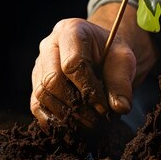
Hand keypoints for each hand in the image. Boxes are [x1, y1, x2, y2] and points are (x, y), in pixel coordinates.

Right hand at [30, 2, 156, 132]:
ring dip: (65, 116)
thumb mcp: (124, 59)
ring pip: (41, 95)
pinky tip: (74, 128)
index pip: (72, 63)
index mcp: (71, 31)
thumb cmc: (112, 53)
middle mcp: (49, 46)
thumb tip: (119, 107)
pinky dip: (54, 121)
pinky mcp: (36, 84)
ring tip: (89, 126)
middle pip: (51, 80)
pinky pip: (37, 106)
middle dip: (75, 105)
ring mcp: (39, 65)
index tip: (105, 107)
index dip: (89, 89)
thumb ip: (121, 81)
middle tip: (97, 120)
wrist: (102, 54)